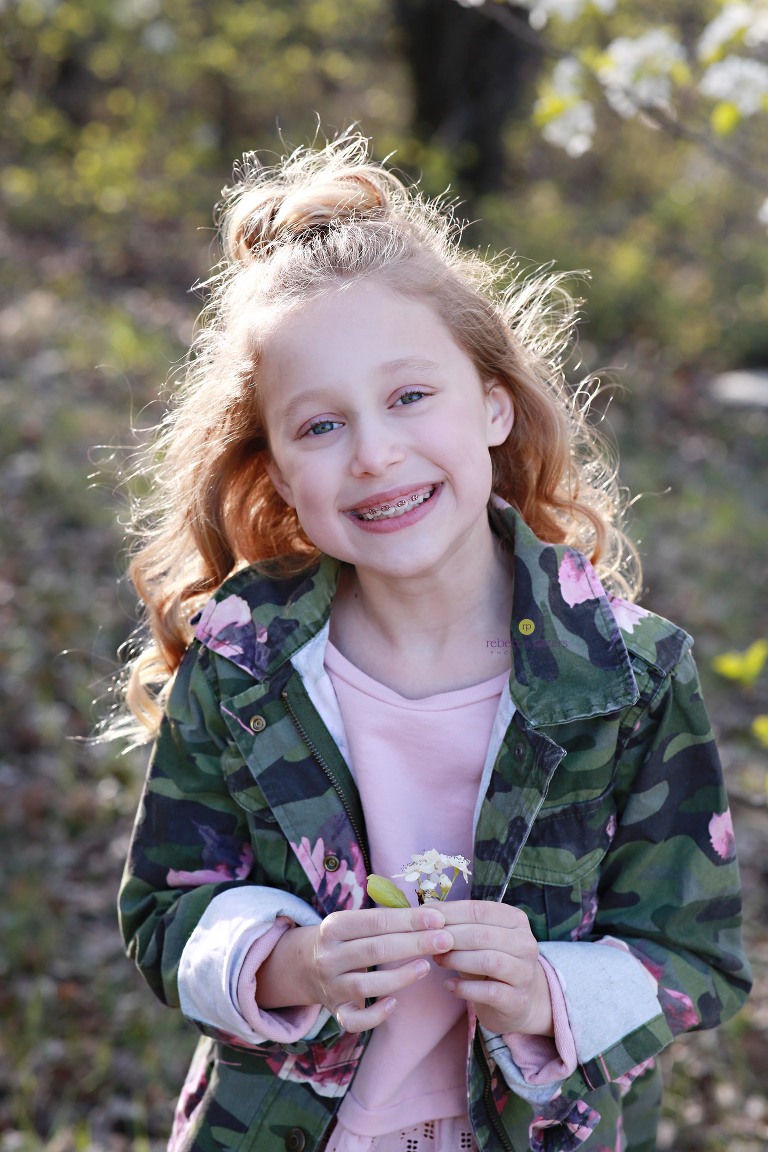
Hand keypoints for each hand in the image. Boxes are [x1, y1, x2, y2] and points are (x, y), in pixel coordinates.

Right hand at [258, 906, 454, 1033]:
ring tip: (427, 966)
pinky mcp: (336, 1012)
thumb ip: (385, 919)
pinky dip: (375, 1015)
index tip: (438, 918)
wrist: (304, 966)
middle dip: (414, 943)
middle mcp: (329, 956)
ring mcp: (331, 986)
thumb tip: (431, 916)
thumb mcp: (354, 922)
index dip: (408, 919)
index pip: (375, 921)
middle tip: (446, 940)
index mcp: (334, 926)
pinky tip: (394, 1004)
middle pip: (375, 950)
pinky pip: (355, 1020)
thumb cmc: (345, 939)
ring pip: (367, 985)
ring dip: (401, 976)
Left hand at [434, 901, 552, 1036]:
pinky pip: (488, 992)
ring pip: (488, 961)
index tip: (425, 916)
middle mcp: (525, 943)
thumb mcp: (480, 941)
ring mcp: (524, 972)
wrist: (519, 1001)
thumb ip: (459, 928)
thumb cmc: (492, 962)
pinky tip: (449, 985)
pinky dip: (465, 988)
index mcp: (516, 920)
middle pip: (482, 935)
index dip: (450, 912)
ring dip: (457, 960)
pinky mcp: (518, 1000)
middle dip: (450, 937)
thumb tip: (426, 916)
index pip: (480, 910)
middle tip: (427, 942)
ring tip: (438, 960)